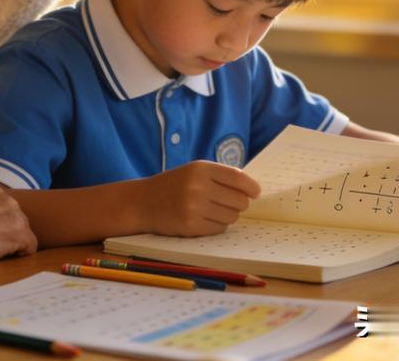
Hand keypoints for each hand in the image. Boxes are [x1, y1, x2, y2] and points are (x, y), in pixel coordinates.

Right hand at [0, 184, 36, 265]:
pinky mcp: (19, 234)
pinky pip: (30, 247)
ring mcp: (15, 216)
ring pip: (24, 233)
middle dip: (7, 232)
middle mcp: (7, 200)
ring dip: (13, 243)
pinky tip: (3, 256)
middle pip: (18, 220)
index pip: (5, 210)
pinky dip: (20, 254)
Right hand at [139, 160, 261, 236]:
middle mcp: (198, 186)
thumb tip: (250, 189)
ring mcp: (194, 207)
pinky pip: (219, 228)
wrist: (142, 202)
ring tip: (212, 210)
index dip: (251, 187)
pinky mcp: (191, 226)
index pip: (238, 178)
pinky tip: (203, 219)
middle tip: (227, 203)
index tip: (255, 192)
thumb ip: (220, 176)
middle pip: (239, 200)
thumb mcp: (193, 171)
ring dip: (227, 215)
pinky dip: (217, 225)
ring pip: (231, 216)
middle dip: (238, 203)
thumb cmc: (173, 185)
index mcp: (200, 169)